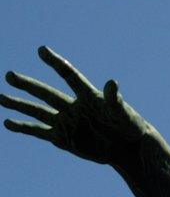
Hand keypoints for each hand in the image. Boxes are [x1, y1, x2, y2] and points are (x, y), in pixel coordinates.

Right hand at [2, 46, 149, 165]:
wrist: (127, 147)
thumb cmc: (129, 126)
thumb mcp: (123, 113)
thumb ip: (115, 99)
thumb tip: (112, 82)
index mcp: (88, 96)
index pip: (68, 75)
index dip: (55, 62)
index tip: (41, 49)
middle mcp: (74, 106)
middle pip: (46, 93)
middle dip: (27, 85)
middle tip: (9, 75)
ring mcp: (67, 121)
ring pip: (38, 111)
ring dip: (19, 104)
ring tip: (1, 97)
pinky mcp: (63, 138)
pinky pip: (39, 131)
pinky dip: (23, 127)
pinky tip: (8, 122)